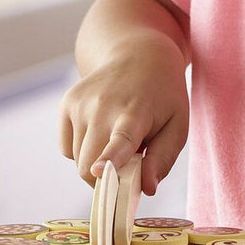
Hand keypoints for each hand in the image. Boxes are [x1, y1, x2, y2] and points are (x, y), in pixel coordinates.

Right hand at [59, 35, 187, 193]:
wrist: (138, 56)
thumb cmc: (162, 97)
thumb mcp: (177, 125)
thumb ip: (163, 158)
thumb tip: (146, 188)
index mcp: (135, 111)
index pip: (121, 139)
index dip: (110, 158)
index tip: (99, 171)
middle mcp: (103, 106)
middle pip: (90, 166)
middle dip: (106, 180)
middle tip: (128, 166)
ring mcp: (81, 103)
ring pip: (78, 160)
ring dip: (96, 162)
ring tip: (117, 139)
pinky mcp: (67, 104)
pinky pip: (67, 148)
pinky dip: (82, 150)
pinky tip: (101, 131)